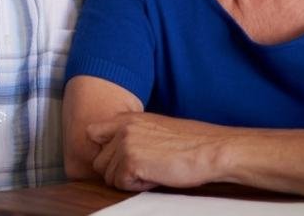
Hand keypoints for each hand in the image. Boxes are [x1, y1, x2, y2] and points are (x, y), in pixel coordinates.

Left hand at [87, 112, 224, 191]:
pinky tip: (156, 176)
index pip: (92, 132)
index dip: (103, 150)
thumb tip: (110, 153)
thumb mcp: (154, 128)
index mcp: (127, 117)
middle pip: (98, 160)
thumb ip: (130, 134)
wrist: (211, 149)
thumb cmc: (190, 142)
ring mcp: (125, 143)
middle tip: (144, 168)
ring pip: (108, 175)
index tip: (120, 158)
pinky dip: (137, 186)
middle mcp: (122, 127)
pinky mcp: (130, 161)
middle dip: (117, 170)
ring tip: (153, 170)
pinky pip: (120, 184)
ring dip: (128, 179)